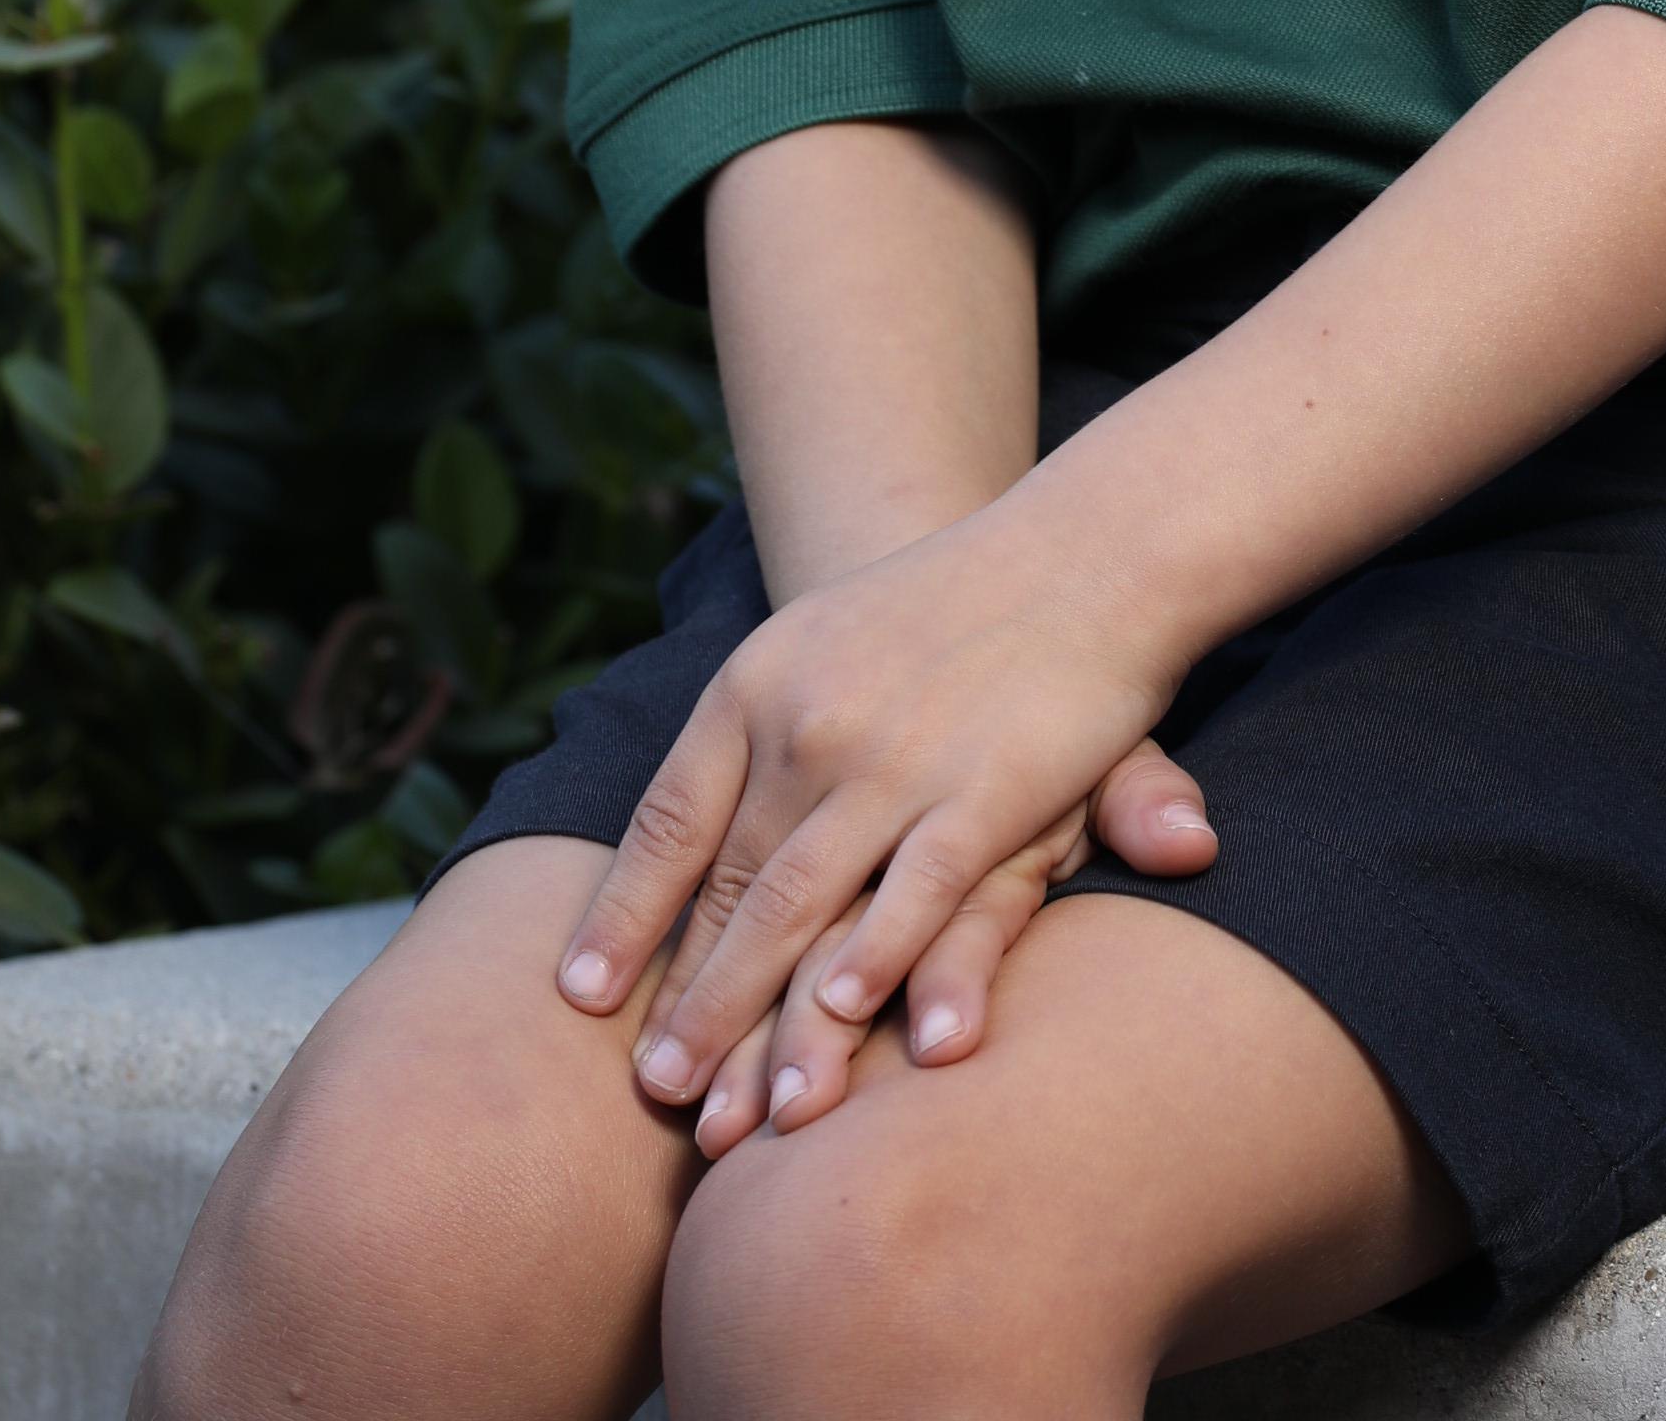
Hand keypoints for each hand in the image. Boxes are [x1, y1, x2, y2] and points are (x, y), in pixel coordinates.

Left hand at [556, 483, 1181, 1107]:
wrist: (1084, 545)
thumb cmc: (942, 612)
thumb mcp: (822, 651)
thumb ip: (755, 762)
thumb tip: (681, 825)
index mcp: (755, 684)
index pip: (669, 819)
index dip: (623, 914)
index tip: (580, 997)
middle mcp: (808, 722)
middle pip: (730, 888)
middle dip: (691, 1005)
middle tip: (656, 1097)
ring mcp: (894, 758)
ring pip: (803, 911)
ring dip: (761, 1024)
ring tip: (731, 1120)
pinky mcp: (987, 788)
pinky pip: (916, 891)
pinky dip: (879, 960)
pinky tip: (849, 1025)